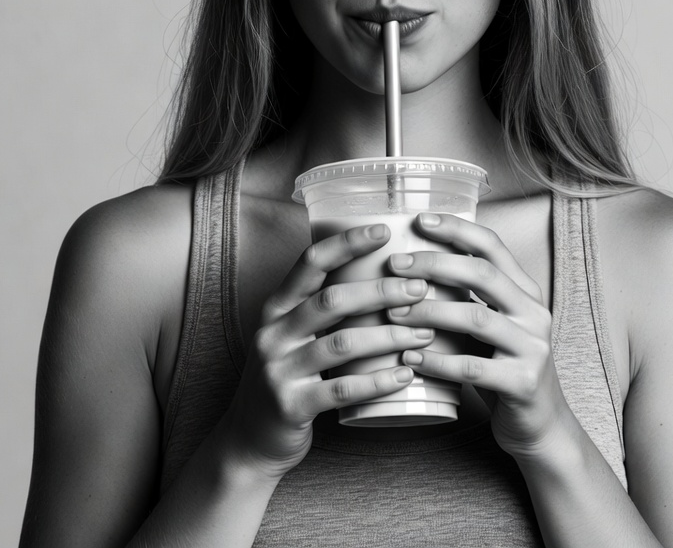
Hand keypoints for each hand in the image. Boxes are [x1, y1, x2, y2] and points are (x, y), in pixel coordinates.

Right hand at [223, 222, 434, 478]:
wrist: (248, 441)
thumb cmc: (286, 377)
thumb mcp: (292, 335)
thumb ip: (322, 308)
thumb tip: (384, 274)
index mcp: (276, 308)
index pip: (310, 263)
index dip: (346, 244)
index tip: (383, 231)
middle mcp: (273, 333)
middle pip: (332, 300)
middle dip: (382, 291)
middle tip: (420, 288)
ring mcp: (278, 370)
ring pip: (342, 344)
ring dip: (389, 336)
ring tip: (424, 333)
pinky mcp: (291, 406)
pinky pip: (342, 390)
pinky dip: (378, 381)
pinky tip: (405, 375)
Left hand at [386, 212, 566, 460]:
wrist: (540, 425)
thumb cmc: (501, 367)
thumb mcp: (490, 325)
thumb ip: (465, 297)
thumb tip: (408, 268)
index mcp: (525, 291)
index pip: (492, 246)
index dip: (456, 229)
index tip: (420, 220)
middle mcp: (534, 313)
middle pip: (482, 274)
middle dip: (434, 265)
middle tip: (396, 266)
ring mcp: (533, 348)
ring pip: (475, 318)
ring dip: (429, 312)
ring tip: (394, 313)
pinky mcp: (523, 383)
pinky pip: (473, 367)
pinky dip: (437, 361)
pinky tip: (410, 359)